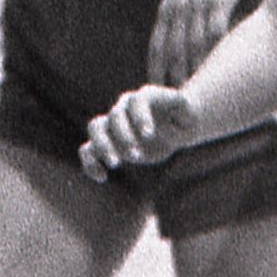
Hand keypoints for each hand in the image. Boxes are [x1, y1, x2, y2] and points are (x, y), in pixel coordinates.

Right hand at [81, 85, 203, 181]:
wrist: (173, 127)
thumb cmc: (182, 117)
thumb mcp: (187, 112)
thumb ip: (183, 106)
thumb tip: (182, 100)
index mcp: (143, 98)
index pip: (137, 102)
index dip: (140, 117)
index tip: (149, 135)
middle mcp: (124, 109)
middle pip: (113, 117)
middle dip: (123, 136)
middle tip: (136, 155)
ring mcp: (113, 126)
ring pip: (95, 129)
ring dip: (102, 146)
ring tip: (116, 164)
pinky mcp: (108, 144)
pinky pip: (89, 150)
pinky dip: (90, 163)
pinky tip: (101, 177)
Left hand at [148, 0, 261, 82]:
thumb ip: (184, 19)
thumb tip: (182, 48)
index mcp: (169, 7)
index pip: (157, 46)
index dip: (157, 70)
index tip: (159, 92)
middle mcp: (178, 7)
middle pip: (172, 50)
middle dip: (174, 77)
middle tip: (178, 102)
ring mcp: (197, 4)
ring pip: (192, 46)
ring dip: (194, 71)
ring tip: (199, 93)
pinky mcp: (218, 1)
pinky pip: (213, 34)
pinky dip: (214, 55)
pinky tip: (219, 71)